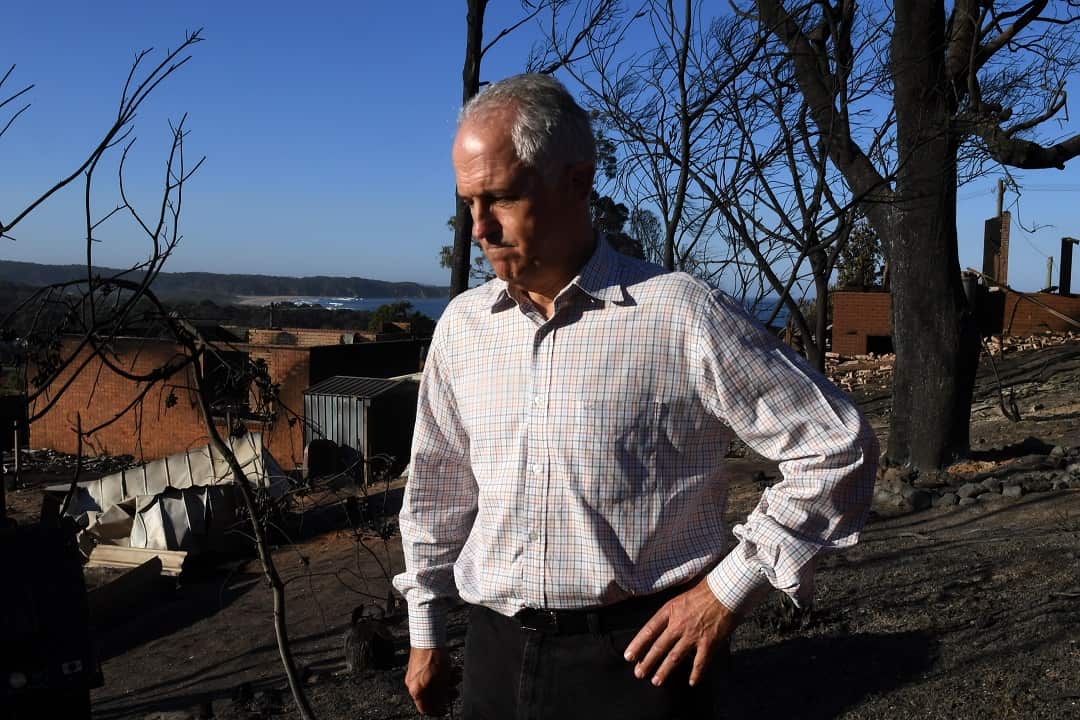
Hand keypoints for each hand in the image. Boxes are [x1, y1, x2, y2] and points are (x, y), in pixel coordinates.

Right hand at [405, 647, 460, 716]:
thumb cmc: (432, 657)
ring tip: (456, 675)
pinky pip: (431, 674)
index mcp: (416, 690)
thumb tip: (440, 706)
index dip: (436, 710)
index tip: (446, 709)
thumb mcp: (441, 680)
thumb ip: (440, 695)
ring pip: (433, 684)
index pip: (424, 708)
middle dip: (445, 693)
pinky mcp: (419, 665)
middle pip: (430, 695)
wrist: (427, 636)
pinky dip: (442, 674)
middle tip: (455, 691)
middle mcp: (413, 683)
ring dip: (446, 682)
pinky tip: (452, 668)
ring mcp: (416, 674)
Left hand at [623, 579, 738, 686]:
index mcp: (670, 611)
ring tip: (656, 681)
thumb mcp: (681, 598)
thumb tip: (662, 626)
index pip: (649, 630)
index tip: (629, 656)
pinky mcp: (709, 642)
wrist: (726, 591)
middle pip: (659, 646)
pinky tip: (692, 682)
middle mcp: (678, 624)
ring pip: (675, 657)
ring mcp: (693, 635)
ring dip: (664, 670)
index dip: (638, 644)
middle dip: (647, 662)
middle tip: (639, 674)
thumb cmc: (705, 591)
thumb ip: (671, 613)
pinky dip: (696, 674)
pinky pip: (700, 662)